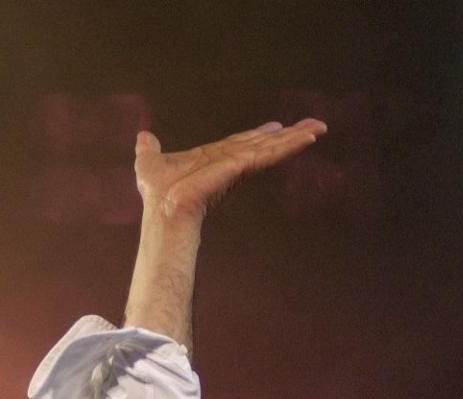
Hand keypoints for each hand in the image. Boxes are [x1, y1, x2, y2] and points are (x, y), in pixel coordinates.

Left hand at [135, 118, 326, 222]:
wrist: (163, 208)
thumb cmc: (157, 192)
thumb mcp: (150, 162)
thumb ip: (149, 149)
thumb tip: (143, 137)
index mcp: (214, 159)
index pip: (242, 144)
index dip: (259, 136)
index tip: (276, 128)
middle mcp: (229, 162)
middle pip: (263, 144)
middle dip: (287, 136)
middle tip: (312, 126)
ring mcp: (237, 165)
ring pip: (271, 147)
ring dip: (295, 137)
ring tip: (318, 128)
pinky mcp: (241, 167)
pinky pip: (268, 154)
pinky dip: (288, 145)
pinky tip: (307, 138)